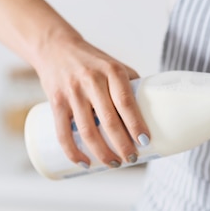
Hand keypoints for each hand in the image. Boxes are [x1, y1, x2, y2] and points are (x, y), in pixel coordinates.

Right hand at [33, 35, 149, 168]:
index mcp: (111, 71)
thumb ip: (130, 86)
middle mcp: (91, 80)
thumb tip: (154, 114)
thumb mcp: (114, 66)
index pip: (126, 102)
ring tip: (114, 164)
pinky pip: (63, 132)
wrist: (55, 46)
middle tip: (132, 159)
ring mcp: (72, 92)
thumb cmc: (92, 62)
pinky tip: (85, 163)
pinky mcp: (56, 102)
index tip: (146, 142)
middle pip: (109, 121)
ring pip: (88, 130)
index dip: (136, 125)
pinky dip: (73, 152)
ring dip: (102, 153)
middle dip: (122, 145)